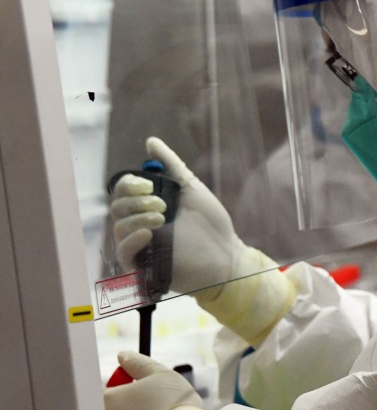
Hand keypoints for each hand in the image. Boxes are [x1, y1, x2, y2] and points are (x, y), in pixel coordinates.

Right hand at [111, 137, 295, 345]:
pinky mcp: (143, 267)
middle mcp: (140, 225)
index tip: (149, 185)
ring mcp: (141, 247)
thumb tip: (150, 142)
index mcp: (148, 206)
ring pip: (119, 228)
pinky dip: (131, 240)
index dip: (129, 185)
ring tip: (162, 218)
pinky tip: (147, 233)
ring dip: (137, 218)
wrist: (226, 253)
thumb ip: (170, 165)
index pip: (122, 192)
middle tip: (162, 205)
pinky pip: (123, 252)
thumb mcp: (190, 187)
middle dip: (136, 201)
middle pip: (117, 208)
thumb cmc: (211, 222)